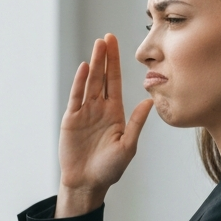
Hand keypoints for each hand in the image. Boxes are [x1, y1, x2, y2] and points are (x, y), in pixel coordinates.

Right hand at [56, 34, 152, 217]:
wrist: (87, 183)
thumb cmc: (109, 168)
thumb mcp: (128, 145)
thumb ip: (136, 123)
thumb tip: (149, 101)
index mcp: (114, 112)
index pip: (115, 82)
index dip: (115, 63)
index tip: (116, 45)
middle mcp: (99, 108)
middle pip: (102, 77)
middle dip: (105, 57)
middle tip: (107, 37)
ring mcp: (84, 112)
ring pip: (89, 83)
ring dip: (94, 64)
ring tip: (97, 45)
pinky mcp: (71, 119)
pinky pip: (76, 97)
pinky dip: (79, 83)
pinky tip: (84, 69)